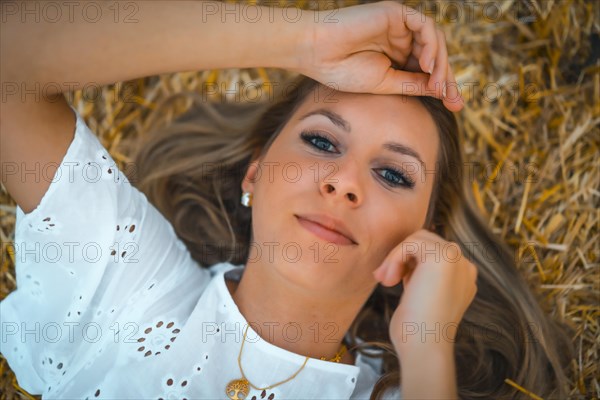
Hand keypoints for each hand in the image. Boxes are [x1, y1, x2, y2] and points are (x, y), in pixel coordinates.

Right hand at [295, 1, 462, 111]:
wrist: (316, 52)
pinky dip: (431, 44)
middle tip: (453, 100)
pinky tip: (428, 65)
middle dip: (448, 77)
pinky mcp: (396, 13)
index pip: (428, 70)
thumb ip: (412, 84)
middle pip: (435, 55)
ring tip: (438, 85)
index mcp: (396, 58)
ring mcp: (399, 26)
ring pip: (434, 41)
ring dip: (441, 63)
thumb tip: (440, 91)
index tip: (455, 106)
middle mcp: (400, 40)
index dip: (443, 86)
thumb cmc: (341, 70)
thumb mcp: (384, 84)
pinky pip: (424, 26)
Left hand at [372, 229, 477, 349]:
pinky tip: (391, 279)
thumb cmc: (416, 330)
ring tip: (387, 280)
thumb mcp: (420, 294)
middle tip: (386, 280)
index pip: (432, 252)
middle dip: (401, 256)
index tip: (394, 282)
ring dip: (396, 257)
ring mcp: (457, 260)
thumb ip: (419, 275)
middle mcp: (465, 266)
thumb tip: (402, 258)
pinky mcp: (443, 256)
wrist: (424, 347)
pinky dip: (395, 257)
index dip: (409, 263)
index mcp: (463, 276)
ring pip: (418, 238)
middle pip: (426, 240)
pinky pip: (411, 242)